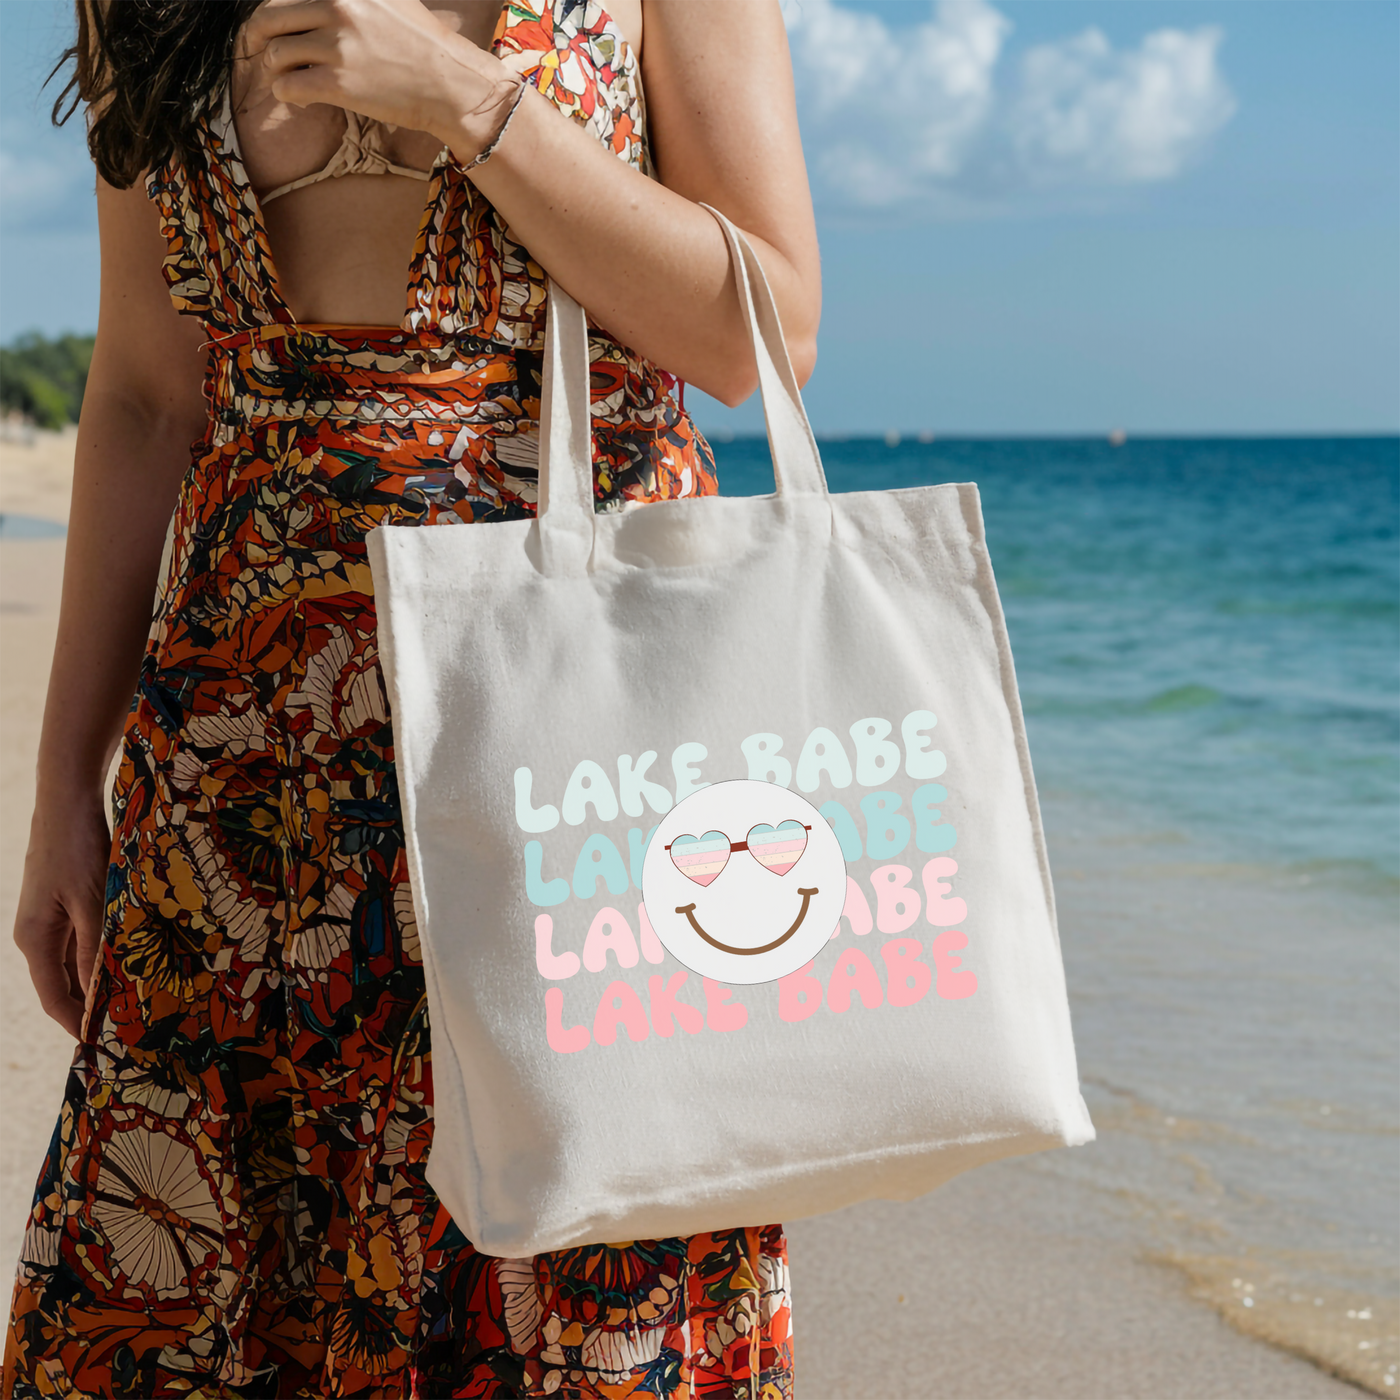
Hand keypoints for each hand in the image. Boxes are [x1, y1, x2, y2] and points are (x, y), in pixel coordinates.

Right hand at [13, 793, 111, 1038]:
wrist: (66, 800)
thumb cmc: (79, 848)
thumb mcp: (93, 901)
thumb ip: (96, 948)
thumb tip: (100, 993)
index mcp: (35, 939)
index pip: (55, 997)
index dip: (77, 1023)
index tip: (102, 1045)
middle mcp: (36, 933)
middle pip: (62, 983)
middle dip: (89, 1006)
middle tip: (124, 1028)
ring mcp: (47, 917)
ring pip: (73, 962)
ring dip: (97, 980)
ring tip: (129, 1001)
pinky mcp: (61, 901)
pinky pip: (79, 940)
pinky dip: (99, 954)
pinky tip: (124, 960)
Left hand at [238, 0, 518, 145]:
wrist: (450, 84)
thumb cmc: (424, 43)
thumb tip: (325, 3)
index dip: (274, 10)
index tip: (276, 23)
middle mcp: (337, 6)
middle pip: (270, 16)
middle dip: (260, 36)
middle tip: (263, 48)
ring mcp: (336, 46)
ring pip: (276, 53)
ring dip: (276, 69)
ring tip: (291, 78)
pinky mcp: (336, 83)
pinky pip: (286, 86)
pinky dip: (286, 94)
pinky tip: (301, 98)